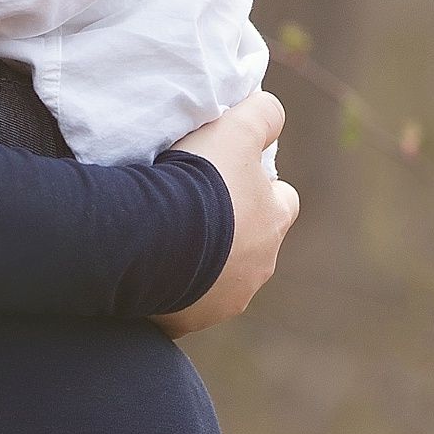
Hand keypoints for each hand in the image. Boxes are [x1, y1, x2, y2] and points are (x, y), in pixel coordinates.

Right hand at [151, 90, 297, 335]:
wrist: (154, 237)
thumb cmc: (201, 180)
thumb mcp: (236, 128)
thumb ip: (263, 114)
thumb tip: (273, 113)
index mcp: (272, 222)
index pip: (284, 201)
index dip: (263, 186)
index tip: (233, 174)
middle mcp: (258, 267)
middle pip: (254, 244)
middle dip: (234, 228)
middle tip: (198, 206)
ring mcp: (225, 298)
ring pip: (222, 277)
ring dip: (204, 259)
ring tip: (169, 234)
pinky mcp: (189, 320)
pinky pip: (184, 302)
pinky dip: (173, 286)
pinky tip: (150, 263)